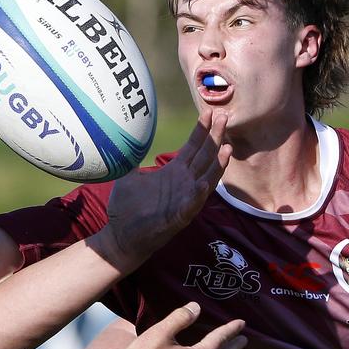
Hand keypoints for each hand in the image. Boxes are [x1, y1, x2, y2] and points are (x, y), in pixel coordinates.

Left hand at [94, 109, 230, 265]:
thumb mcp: (129, 177)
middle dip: (215, 137)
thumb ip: (132, 159)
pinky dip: (198, 195)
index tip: (209, 111)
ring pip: (206, 179)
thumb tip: (125, 139)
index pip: (193, 147)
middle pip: (205, 157)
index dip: (201, 130)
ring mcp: (184, 200)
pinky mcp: (178, 218)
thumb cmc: (126, 208)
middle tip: (224, 117)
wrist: (121, 237)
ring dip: (217, 165)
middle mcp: (184, 183)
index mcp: (174, 172)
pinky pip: (191, 206)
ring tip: (226, 148)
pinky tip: (204, 184)